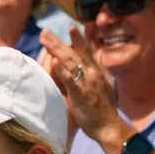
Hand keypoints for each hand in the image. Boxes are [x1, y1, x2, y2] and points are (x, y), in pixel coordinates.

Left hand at [40, 27, 124, 146]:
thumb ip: (93, 75)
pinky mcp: (81, 94)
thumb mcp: (101, 86)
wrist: (109, 126)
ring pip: (70, 62)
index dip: (77, 39)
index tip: (69, 27)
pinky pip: (70, 80)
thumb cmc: (102, 108)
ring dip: (56, 49)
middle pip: (74, 53)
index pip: (86, 51)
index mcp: (97, 71)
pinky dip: (62, 70)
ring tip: (45, 39)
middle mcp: (93, 73)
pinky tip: (54, 61)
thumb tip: (88, 66)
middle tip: (45, 31)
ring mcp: (88, 83)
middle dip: (59, 41)